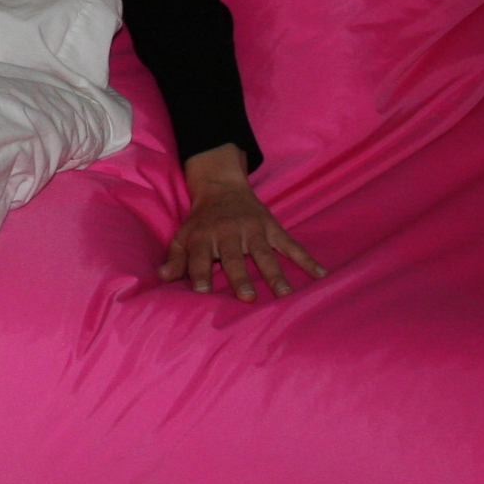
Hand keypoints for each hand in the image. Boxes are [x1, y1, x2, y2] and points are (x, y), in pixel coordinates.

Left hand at [158, 145, 324, 301]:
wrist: (222, 187)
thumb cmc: (201, 221)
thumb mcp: (182, 236)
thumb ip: (175, 258)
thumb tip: (162, 278)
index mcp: (204, 238)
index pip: (201, 258)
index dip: (200, 274)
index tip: (202, 291)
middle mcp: (228, 233)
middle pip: (234, 258)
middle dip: (241, 277)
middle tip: (248, 297)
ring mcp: (253, 230)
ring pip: (264, 254)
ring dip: (275, 273)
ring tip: (285, 294)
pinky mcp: (272, 227)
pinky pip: (290, 244)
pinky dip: (306, 259)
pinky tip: (320, 274)